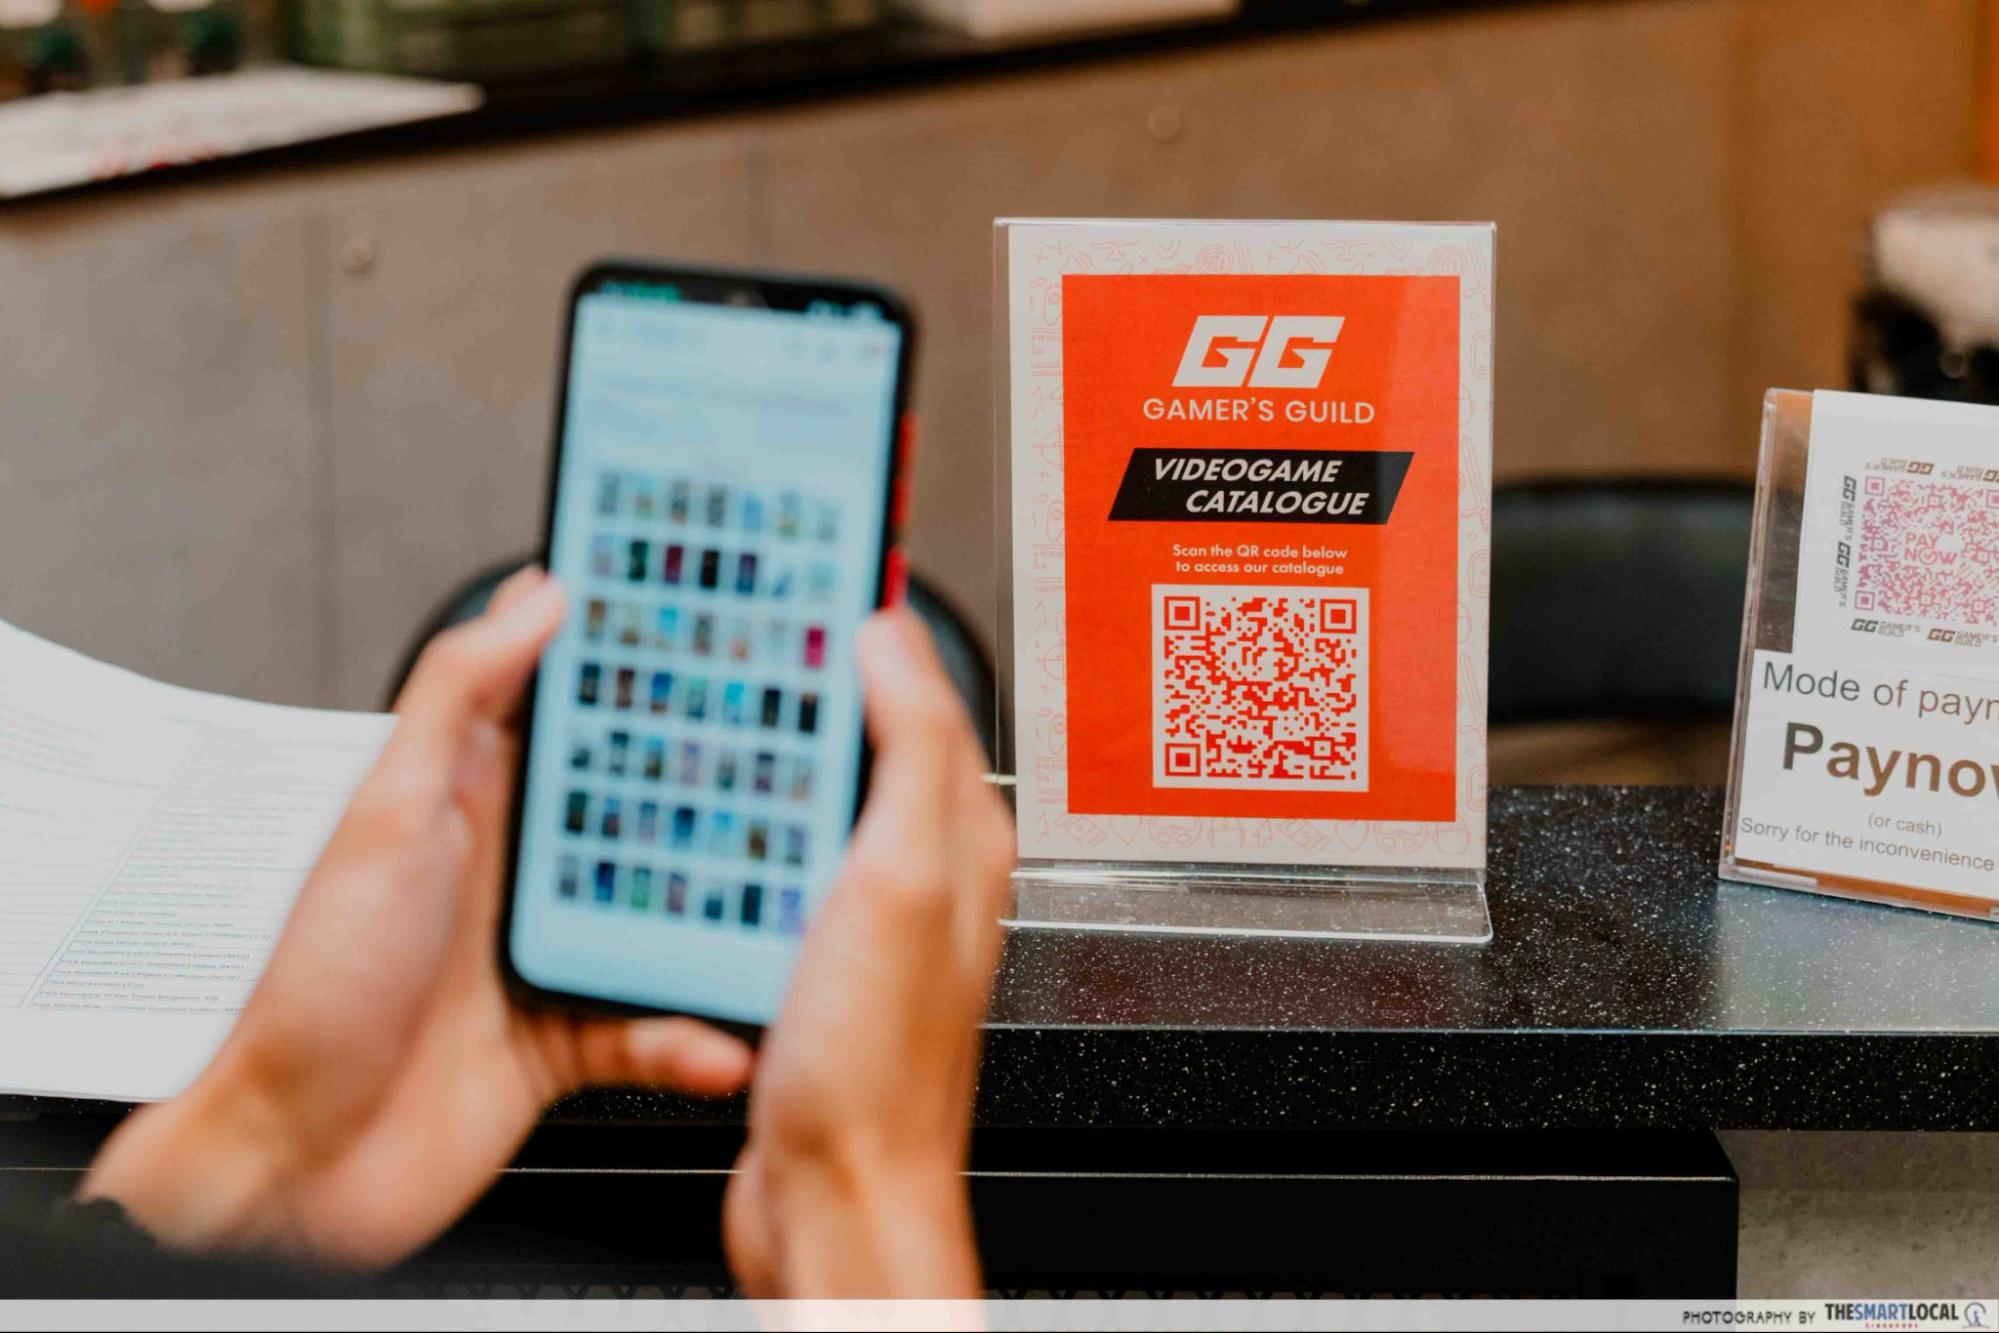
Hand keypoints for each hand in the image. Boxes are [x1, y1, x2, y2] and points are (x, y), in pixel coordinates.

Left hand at [82, 568, 753, 1268]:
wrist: (296, 1168)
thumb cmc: (314, 991)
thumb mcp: (386, 818)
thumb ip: (457, 697)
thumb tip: (537, 596)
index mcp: (474, 798)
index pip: (569, 704)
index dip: (636, 658)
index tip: (713, 613)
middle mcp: (519, 870)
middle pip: (642, 806)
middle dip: (717, 787)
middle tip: (799, 757)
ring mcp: (548, 954)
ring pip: (668, 914)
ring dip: (721, 920)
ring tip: (782, 909)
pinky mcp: (569, 1040)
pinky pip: (656, 1028)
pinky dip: (692, 1037)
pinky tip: (719, 1037)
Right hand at [724, 608, 1015, 1298]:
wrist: (836, 1200)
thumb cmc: (877, 1071)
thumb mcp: (903, 881)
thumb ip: (909, 750)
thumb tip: (886, 635)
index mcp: (950, 834)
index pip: (914, 688)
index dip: (862, 619)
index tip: (811, 556)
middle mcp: (910, 867)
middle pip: (847, 736)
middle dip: (793, 676)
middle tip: (729, 617)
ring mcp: (852, 913)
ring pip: (798, 799)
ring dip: (751, 754)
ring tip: (701, 701)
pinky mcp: (800, 957)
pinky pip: (759, 868)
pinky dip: (723, 836)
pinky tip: (683, 828)